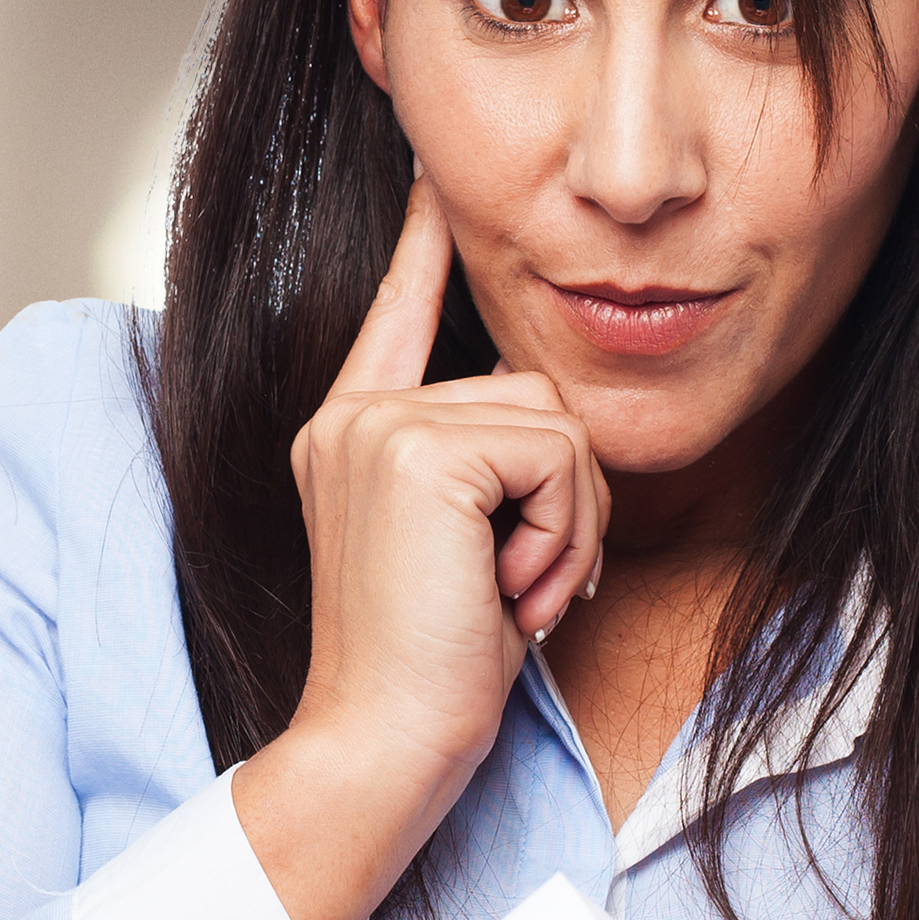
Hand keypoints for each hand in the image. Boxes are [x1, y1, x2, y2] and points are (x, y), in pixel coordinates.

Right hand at [227, 178, 607, 919]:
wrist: (383, 743)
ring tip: (511, 595)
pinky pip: (555, 454)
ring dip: (569, 524)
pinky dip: (561, 533)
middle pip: (532, 390)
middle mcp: (351, 415)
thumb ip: (482, 473)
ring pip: (554, 423)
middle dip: (564, 498)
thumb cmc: (430, 673)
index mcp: (350, 433)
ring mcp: (376, 426)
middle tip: (519, 588)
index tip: (432, 175)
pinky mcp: (416, 449)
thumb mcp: (463, 552)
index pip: (398, 313)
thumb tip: (547, 423)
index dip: (423, 245)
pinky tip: (507, 591)